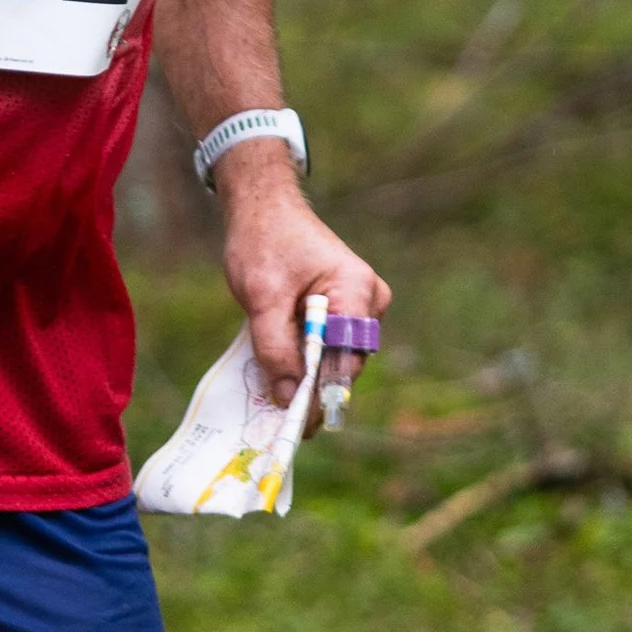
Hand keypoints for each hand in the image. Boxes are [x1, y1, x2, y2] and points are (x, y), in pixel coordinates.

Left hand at [211, 142, 390, 424]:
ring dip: (304, 374)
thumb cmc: (264, 242)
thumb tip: (288, 399)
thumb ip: (276, 348)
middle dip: (312, 388)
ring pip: (334, 358)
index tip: (296, 422)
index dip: (322, 393)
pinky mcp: (343, 311)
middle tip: (278, 417)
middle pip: (344, 364)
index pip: (347, 359)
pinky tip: (278, 371)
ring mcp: (359, 307)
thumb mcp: (262, 298)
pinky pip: (327, 346)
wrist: (263, 209)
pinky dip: (303, 359)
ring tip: (272, 392)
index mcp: (356, 291)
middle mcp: (369, 301)